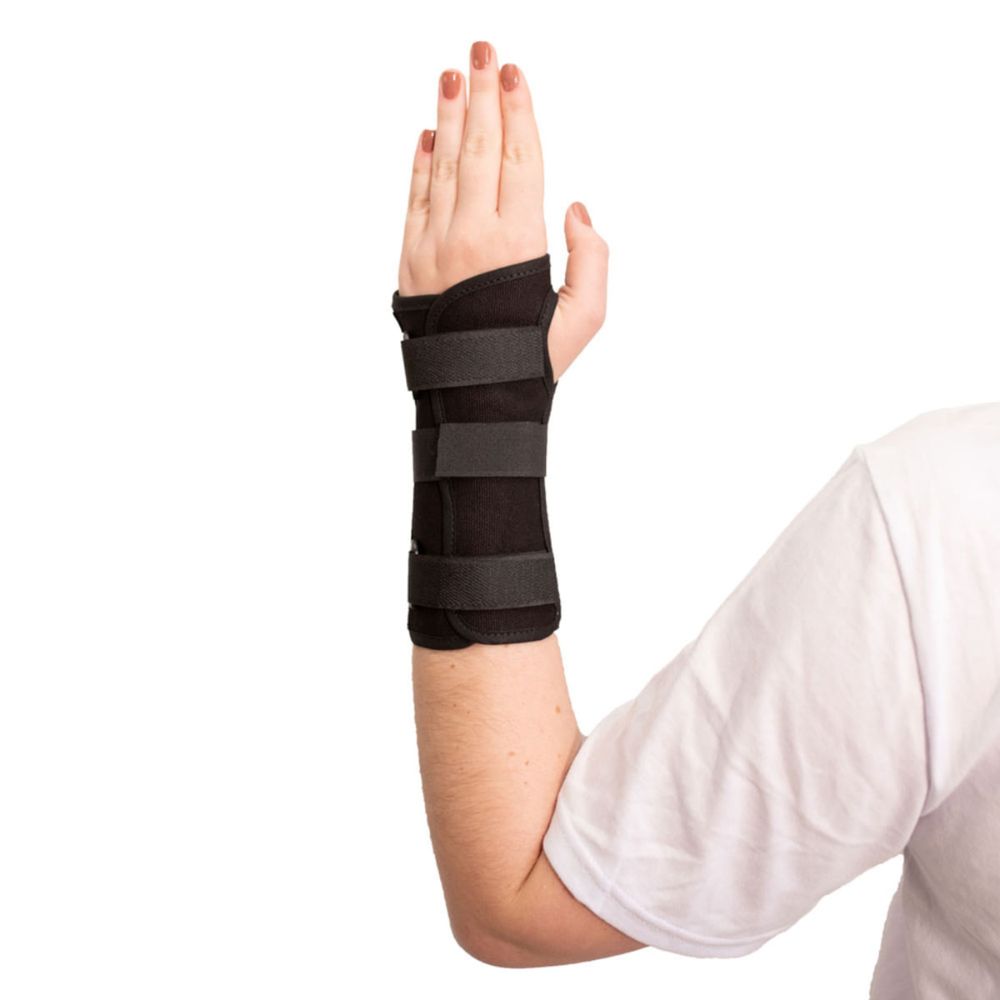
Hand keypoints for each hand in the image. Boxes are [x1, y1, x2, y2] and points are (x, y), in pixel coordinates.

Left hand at [398, 40, 608, 380]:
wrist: (473, 401)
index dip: (517, 111)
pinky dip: (420, 164)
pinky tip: (427, 134)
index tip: (513, 73)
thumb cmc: (533, 359)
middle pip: (480, 149)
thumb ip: (593, 259)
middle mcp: (472, 237)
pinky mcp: (411, 261)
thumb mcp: (586, 318)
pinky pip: (415, 200)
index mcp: (517, 245)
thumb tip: (577, 211)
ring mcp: (435, 246)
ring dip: (448, 117)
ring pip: (443, 166)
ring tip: (452, 76)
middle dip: (481, 95)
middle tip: (480, 50)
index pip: (520, 160)